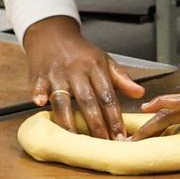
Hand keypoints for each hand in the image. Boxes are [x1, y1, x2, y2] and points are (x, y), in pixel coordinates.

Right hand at [22, 15, 145, 139]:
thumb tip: (140, 94)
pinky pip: (38, 85)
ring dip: (68, 120)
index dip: (115, 117)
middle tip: (103, 144)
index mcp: (96, 67)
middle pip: (87, 100)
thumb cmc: (80, 52)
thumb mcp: (104, 60)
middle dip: (96, 124)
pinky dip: (38, 93)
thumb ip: (121, 78)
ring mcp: (57, 72)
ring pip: (63, 98)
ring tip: (75, 139)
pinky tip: (40, 103)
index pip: (108, 96)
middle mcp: (77, 70)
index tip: (121, 136)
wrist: (52, 34)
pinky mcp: (39, 74)